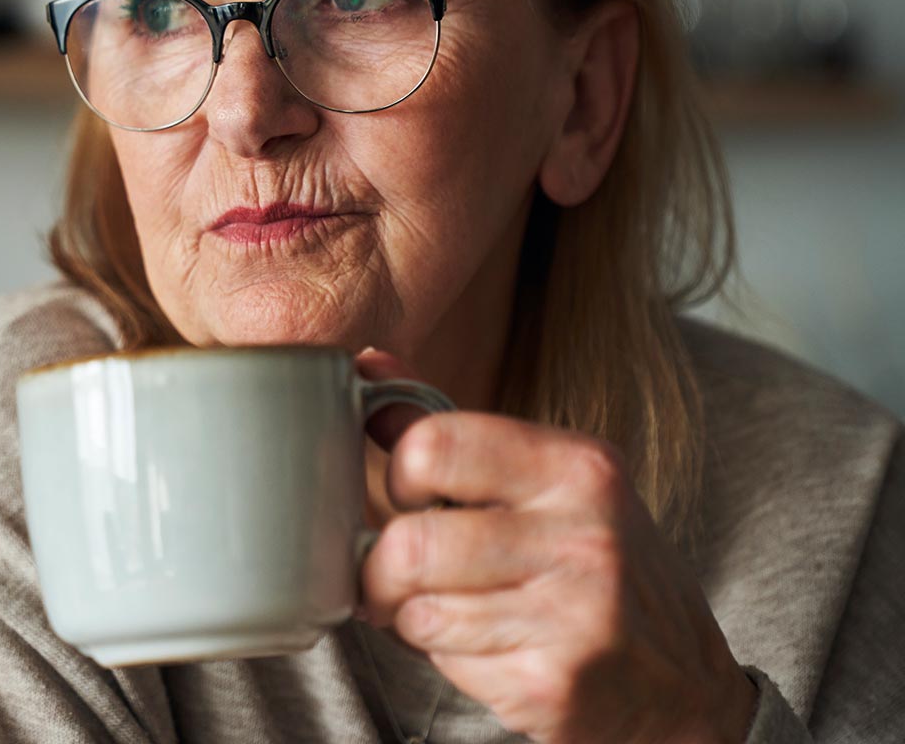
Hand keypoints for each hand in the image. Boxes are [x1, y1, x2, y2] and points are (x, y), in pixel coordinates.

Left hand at [356, 349, 757, 743]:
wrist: (682, 684)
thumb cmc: (595, 569)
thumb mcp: (546, 482)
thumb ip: (450, 429)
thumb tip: (368, 364)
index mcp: (578, 467)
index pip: (433, 446)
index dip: (401, 478)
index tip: (414, 499)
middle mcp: (584, 536)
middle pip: (409, 544)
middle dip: (384, 569)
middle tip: (403, 575)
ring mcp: (573, 616)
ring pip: (418, 610)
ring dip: (416, 618)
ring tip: (455, 613)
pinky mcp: (553, 685)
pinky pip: (446, 665)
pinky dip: (449, 662)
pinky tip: (491, 652)